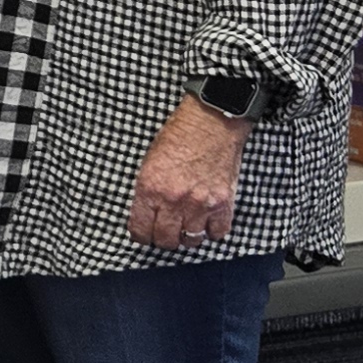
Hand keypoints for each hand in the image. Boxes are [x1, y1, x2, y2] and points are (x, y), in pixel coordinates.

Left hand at [129, 97, 250, 252]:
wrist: (211, 121)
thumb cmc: (180, 136)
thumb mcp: (150, 162)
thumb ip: (148, 191)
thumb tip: (147, 215)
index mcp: (150, 188)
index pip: (140, 230)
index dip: (142, 236)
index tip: (145, 235)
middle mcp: (174, 200)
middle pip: (166, 240)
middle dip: (164, 239)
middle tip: (167, 233)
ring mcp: (200, 203)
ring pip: (191, 240)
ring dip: (188, 236)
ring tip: (187, 226)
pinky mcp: (222, 202)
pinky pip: (217, 233)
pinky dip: (212, 231)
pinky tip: (207, 222)